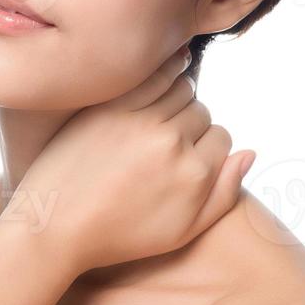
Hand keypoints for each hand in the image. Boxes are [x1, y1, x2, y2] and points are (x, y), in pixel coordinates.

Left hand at [5, 46, 256, 275]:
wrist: (54, 228)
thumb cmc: (118, 236)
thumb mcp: (183, 232)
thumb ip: (224, 195)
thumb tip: (250, 153)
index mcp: (194, 174)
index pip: (221, 138)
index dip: (207, 146)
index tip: (187, 154)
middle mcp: (171, 143)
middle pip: (200, 113)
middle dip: (190, 123)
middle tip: (166, 137)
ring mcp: (137, 122)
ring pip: (178, 90)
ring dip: (175, 96)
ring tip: (161, 109)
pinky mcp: (107, 108)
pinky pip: (147, 77)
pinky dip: (161, 70)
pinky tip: (163, 68)